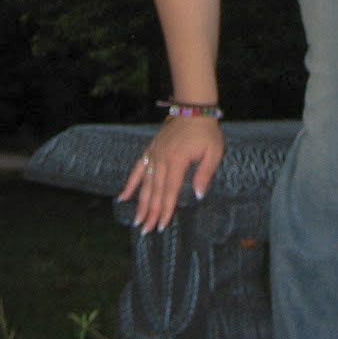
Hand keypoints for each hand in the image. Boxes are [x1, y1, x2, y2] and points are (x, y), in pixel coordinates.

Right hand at [118, 115, 224, 232]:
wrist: (193, 108)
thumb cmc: (206, 132)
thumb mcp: (214, 152)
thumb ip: (205, 174)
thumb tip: (199, 195)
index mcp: (178, 162)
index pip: (170, 191)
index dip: (165, 210)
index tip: (160, 226)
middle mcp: (162, 160)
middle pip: (155, 191)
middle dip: (150, 212)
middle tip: (145, 230)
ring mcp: (154, 154)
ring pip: (145, 184)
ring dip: (141, 203)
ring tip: (137, 220)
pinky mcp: (150, 150)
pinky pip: (138, 169)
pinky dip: (130, 183)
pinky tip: (123, 197)